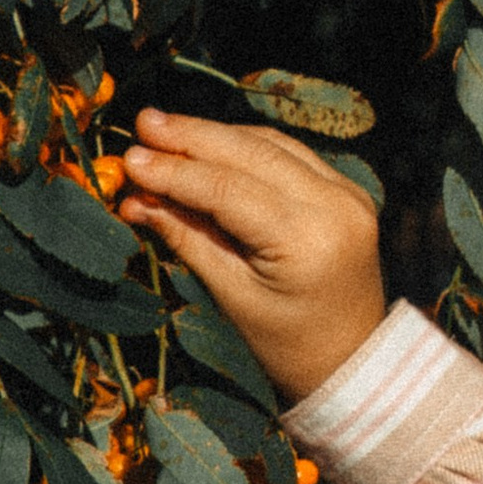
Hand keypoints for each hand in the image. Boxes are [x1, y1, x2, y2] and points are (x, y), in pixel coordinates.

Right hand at [117, 110, 387, 405]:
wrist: (353, 359)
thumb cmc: (287, 342)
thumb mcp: (231, 294)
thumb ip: (187, 237)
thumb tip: (135, 197)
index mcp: (308, 240)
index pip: (229, 189)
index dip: (175, 171)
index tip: (130, 159)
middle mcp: (336, 206)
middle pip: (253, 153)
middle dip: (194, 136)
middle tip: (143, 123)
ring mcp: (349, 194)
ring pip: (273, 145)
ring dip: (218, 136)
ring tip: (164, 130)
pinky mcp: (350, 192)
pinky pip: (292, 155)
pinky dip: (248, 146)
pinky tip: (209, 144)